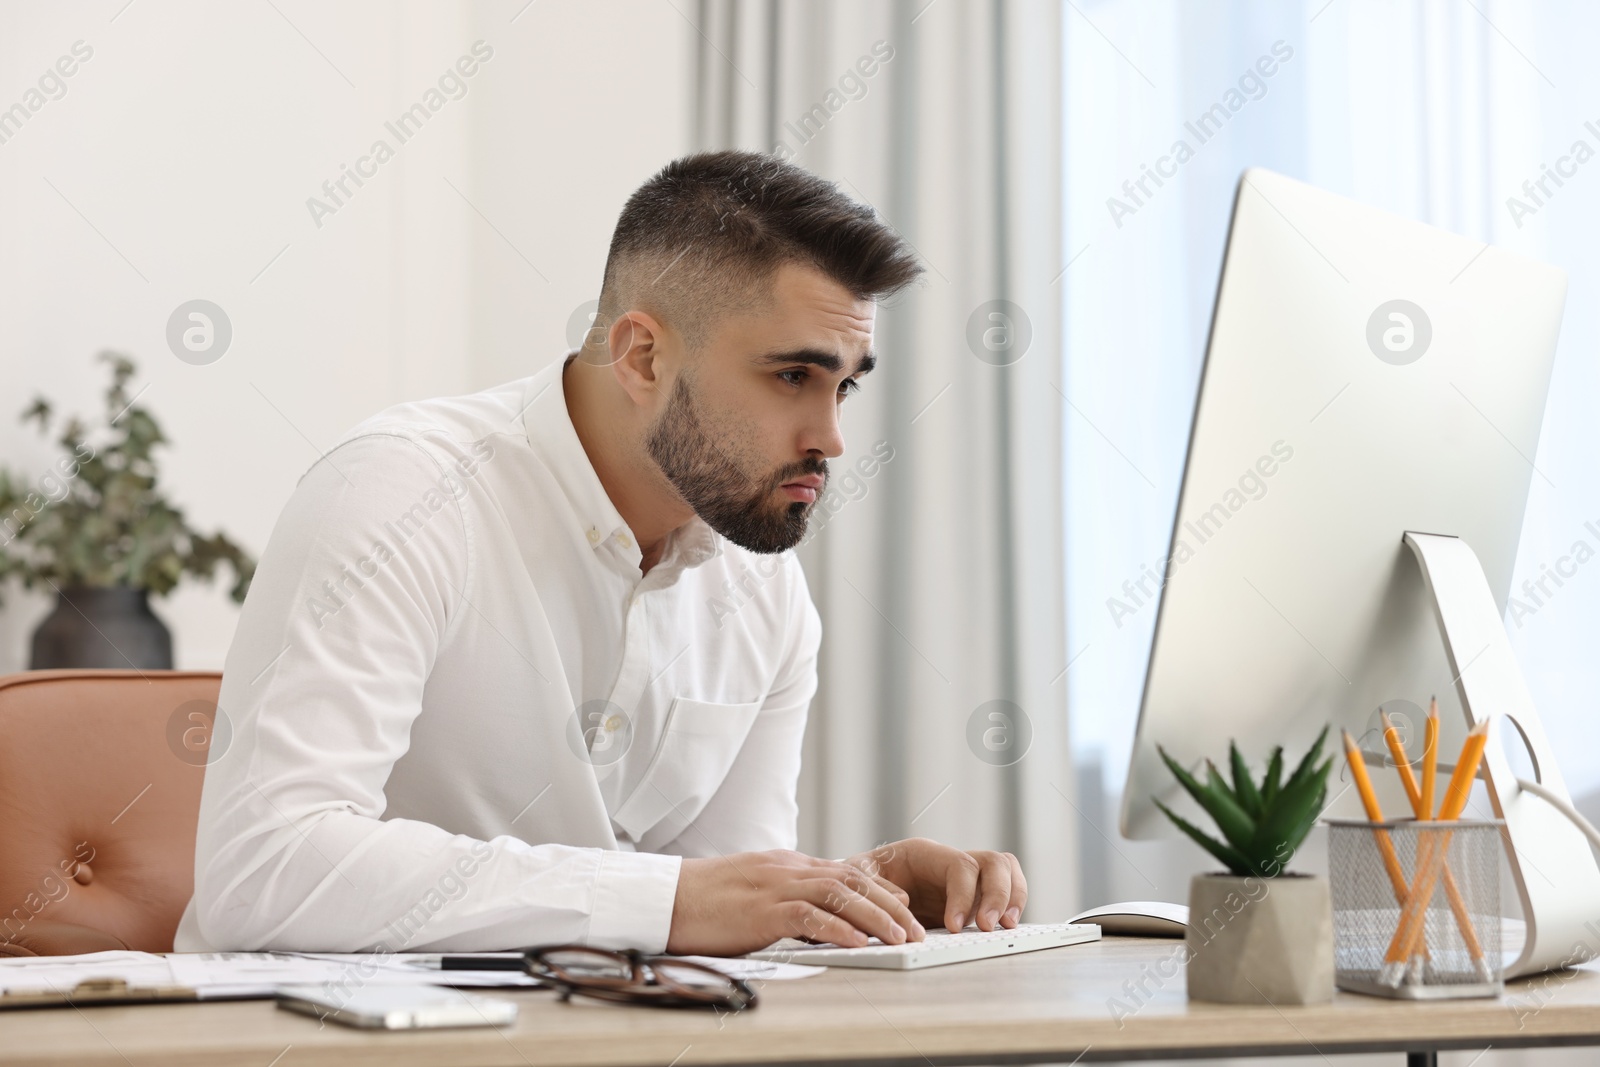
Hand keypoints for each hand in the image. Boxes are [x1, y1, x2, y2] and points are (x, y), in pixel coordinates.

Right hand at [666, 850, 926, 955]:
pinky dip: (839, 929)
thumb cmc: (702, 902)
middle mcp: (786, 869)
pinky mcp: (762, 910)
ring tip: (900, 940)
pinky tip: (859, 944)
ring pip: (840, 894)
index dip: (877, 889)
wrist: (665, 898)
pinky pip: (810, 916)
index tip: (901, 907)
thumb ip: (781, 896)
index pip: (843, 871)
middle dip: (888, 905)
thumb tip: (809, 916)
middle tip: (913, 930)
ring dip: (875, 918)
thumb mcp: (750, 891)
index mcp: (784, 865)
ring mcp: (775, 886)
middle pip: (851, 880)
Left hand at [846, 838, 1026, 932]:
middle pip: (993, 862)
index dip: (963, 895)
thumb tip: (904, 902)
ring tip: (1007, 927)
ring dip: (1013, 897)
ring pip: (1005, 871)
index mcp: (925, 853)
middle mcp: (950, 862)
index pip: (959, 865)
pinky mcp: (971, 899)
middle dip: (998, 894)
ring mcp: (964, 879)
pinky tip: (1005, 929)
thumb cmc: (857, 881)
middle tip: (987, 927)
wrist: (858, 891)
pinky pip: (1006, 891)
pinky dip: (1013, 906)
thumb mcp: (856, 878)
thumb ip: (874, 887)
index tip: (953, 926)